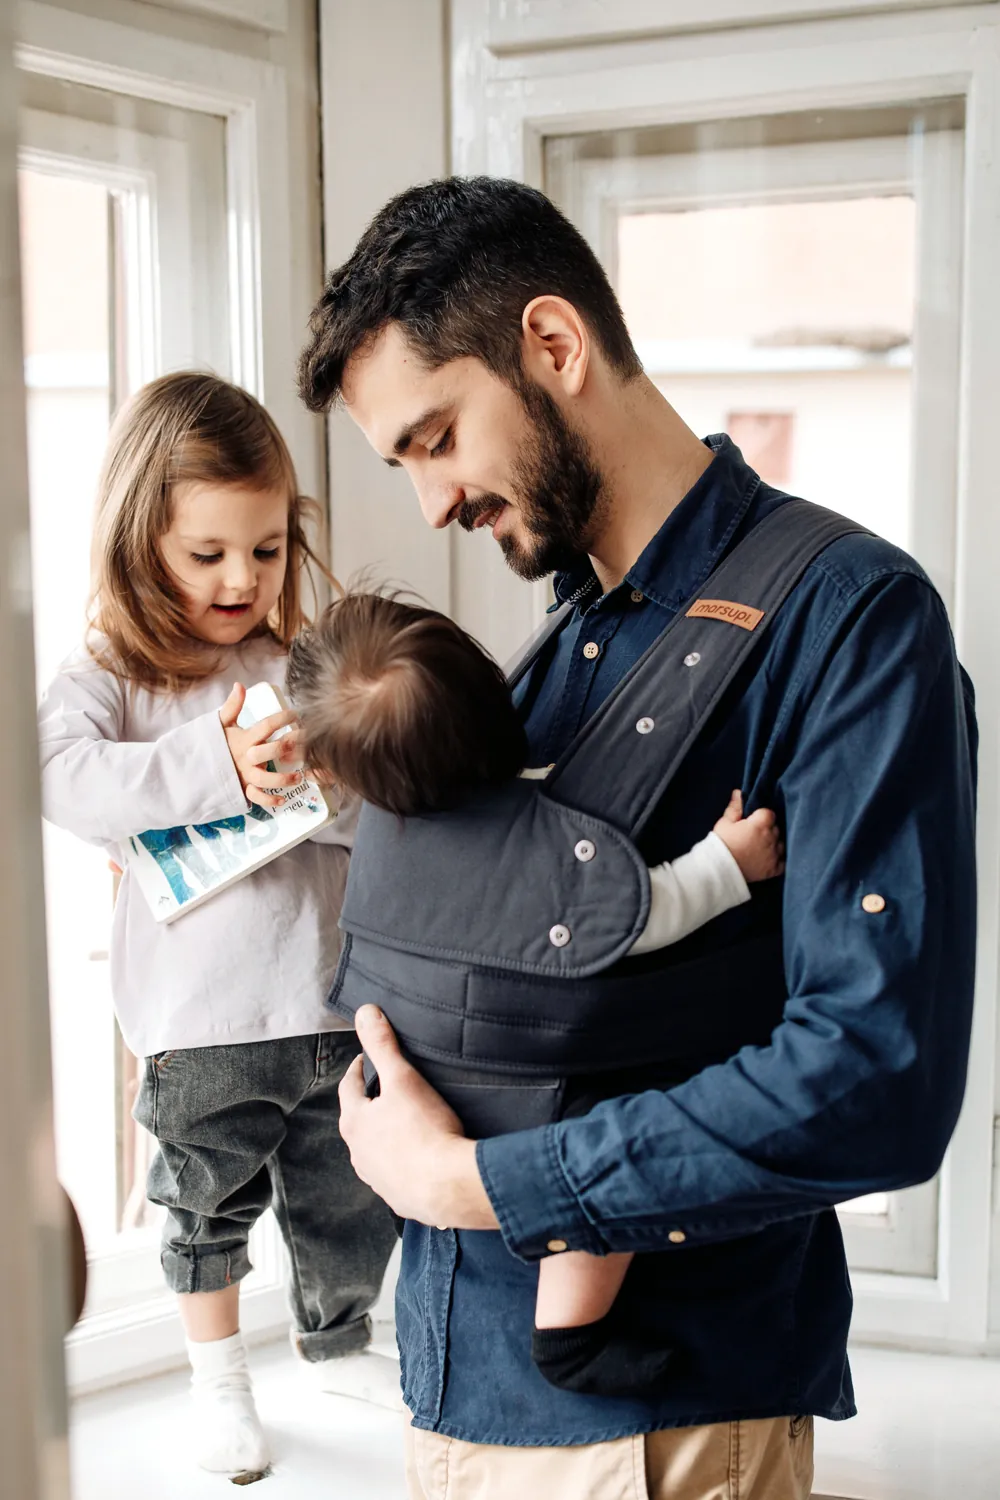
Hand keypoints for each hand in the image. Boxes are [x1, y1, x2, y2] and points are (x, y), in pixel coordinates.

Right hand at [219, 682, 302, 808]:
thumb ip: (232, 706)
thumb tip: (239, 685)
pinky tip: (282, 800)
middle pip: (268, 752)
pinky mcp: (242, 788)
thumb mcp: (221, 723)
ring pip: (264, 779)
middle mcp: (246, 757)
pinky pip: (255, 797)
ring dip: (282, 779)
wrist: (194, 767)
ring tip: (298, 776)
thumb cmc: (214, 743)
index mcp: (244, 739)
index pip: (266, 725)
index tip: (296, 714)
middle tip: (302, 744)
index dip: (283, 718)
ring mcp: (245, 774)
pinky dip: (268, 801)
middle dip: (286, 747)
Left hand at [339, 1006, 498, 1230]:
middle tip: (386, 1089)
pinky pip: (395, 1174)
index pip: (348, 1088)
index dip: (358, 1069)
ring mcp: (377, 1179)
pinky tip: (420, 1157)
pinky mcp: (398, 1197)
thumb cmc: (426, 1131)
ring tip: (404, 1123)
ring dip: (384, 1136)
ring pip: (374, 1150)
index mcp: (355, 1123)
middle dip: (370, 1103)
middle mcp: (359, 1153)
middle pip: (359, 1120)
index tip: (367, 1060)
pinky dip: (403, 1162)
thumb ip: (383, 1045)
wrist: (449, 1186)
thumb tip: (365, 1013)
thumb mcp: (404, 1078)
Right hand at [713, 789, 784, 881]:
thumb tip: (739, 792)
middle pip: (776, 828)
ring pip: (781, 843)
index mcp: (760, 824)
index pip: (769, 813)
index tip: (753, 821)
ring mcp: (774, 854)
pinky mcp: (774, 869)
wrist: (719, 870)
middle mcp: (771, 838)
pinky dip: (778, 859)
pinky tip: (769, 858)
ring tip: (760, 847)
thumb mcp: (724, 823)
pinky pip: (783, 861)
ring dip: (774, 843)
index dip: (761, 816)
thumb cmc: (721, 844)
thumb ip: (735, 807)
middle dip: (767, 829)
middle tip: (754, 835)